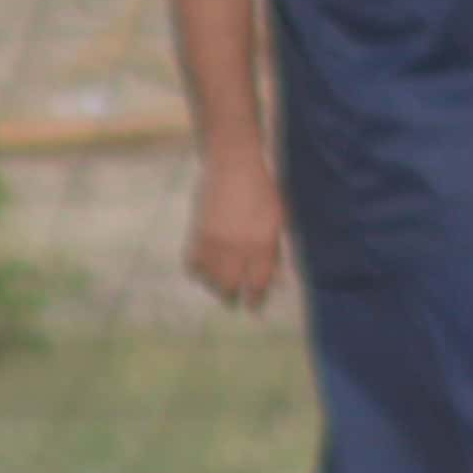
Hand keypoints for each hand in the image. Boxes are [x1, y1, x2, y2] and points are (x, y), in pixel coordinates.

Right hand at [186, 151, 285, 311]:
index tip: (253, 306)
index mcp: (263, 245)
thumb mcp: (278, 220)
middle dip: (231, 296)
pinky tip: (203, 269)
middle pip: (229, 285)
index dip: (255, 299)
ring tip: (218, 285)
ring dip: (214, 285)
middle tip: (232, 299)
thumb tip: (273, 276)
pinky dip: (198, 270)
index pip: (257, 284)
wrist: (234, 165)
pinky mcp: (198, 234)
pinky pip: (193, 263)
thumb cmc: (264, 189)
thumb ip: (274, 250)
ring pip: (210, 278)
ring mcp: (215, 242)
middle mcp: (238, 248)